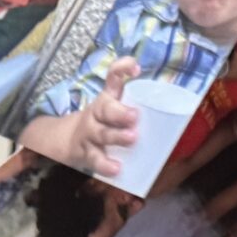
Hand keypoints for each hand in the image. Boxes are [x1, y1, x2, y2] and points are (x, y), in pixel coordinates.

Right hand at [21, 58, 140, 176]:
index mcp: (106, 99)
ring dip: (117, 136)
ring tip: (132, 138)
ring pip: (102, 134)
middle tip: (135, 116)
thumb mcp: (112, 111)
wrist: (67, 141)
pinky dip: (105, 164)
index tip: (135, 68)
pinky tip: (116, 168)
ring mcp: (90, 133)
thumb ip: (135, 109)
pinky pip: (95, 159)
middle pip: (106, 109)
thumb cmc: (101, 124)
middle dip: (120, 112)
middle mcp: (97, 113)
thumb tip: (170, 119)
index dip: (122, 69)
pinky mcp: (86, 153)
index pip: (113, 78)